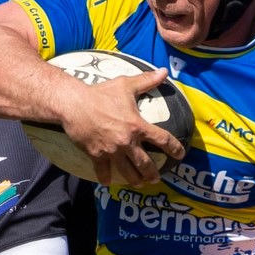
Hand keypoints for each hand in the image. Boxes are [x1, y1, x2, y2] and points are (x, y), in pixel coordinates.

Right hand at [64, 71, 184, 185]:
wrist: (74, 104)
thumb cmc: (101, 93)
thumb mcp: (126, 85)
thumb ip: (147, 80)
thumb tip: (164, 71)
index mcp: (137, 126)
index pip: (163, 140)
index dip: (174, 148)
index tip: (180, 155)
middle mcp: (127, 142)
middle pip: (146, 164)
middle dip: (153, 174)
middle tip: (156, 178)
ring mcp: (112, 151)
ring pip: (128, 172)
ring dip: (135, 180)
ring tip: (139, 183)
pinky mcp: (96, 155)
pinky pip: (103, 171)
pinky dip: (106, 178)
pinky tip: (108, 182)